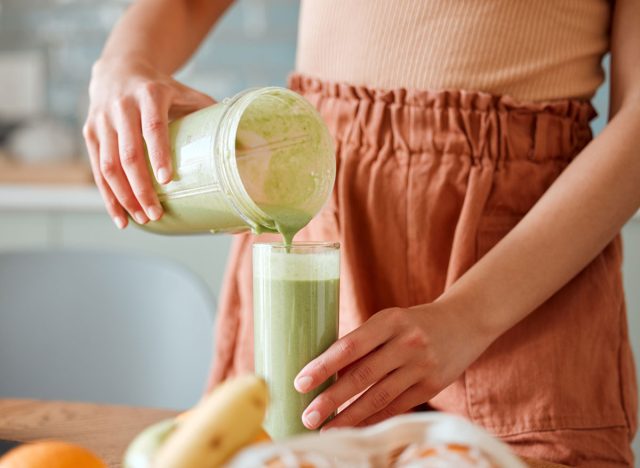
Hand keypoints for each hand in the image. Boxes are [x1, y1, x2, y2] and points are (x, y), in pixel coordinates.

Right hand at [82, 57, 214, 228]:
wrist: (118, 69)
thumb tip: (243, 139)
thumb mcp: (185, 92)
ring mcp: (102, 121)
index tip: (167, 181)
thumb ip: (208, 111)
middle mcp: (122, 106)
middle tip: (155, 214)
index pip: (153, 128)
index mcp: (150, 95)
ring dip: (124, 197)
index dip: (159, 154)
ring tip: (141, 220)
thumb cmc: (161, 88)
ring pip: (108, 166)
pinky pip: (97, 170)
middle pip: (128, 154)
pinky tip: (120, 217)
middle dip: (141, 188)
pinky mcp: (89, 133)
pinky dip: (108, 196)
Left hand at [294, 302, 493, 429]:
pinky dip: (374, 420)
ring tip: (327, 429)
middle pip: (362, 376)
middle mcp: (407, 342)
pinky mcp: (433, 386)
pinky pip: (397, 407)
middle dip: (331, 399)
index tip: (301, 383)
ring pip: (379, 397)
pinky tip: (355, 429)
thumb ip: (363, 343)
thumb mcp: (389, 321)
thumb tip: (327, 374)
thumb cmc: (413, 323)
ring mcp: (422, 366)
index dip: (323, 367)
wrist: (465, 322)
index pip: (350, 346)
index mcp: (390, 320)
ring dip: (350, 417)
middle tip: (308, 416)